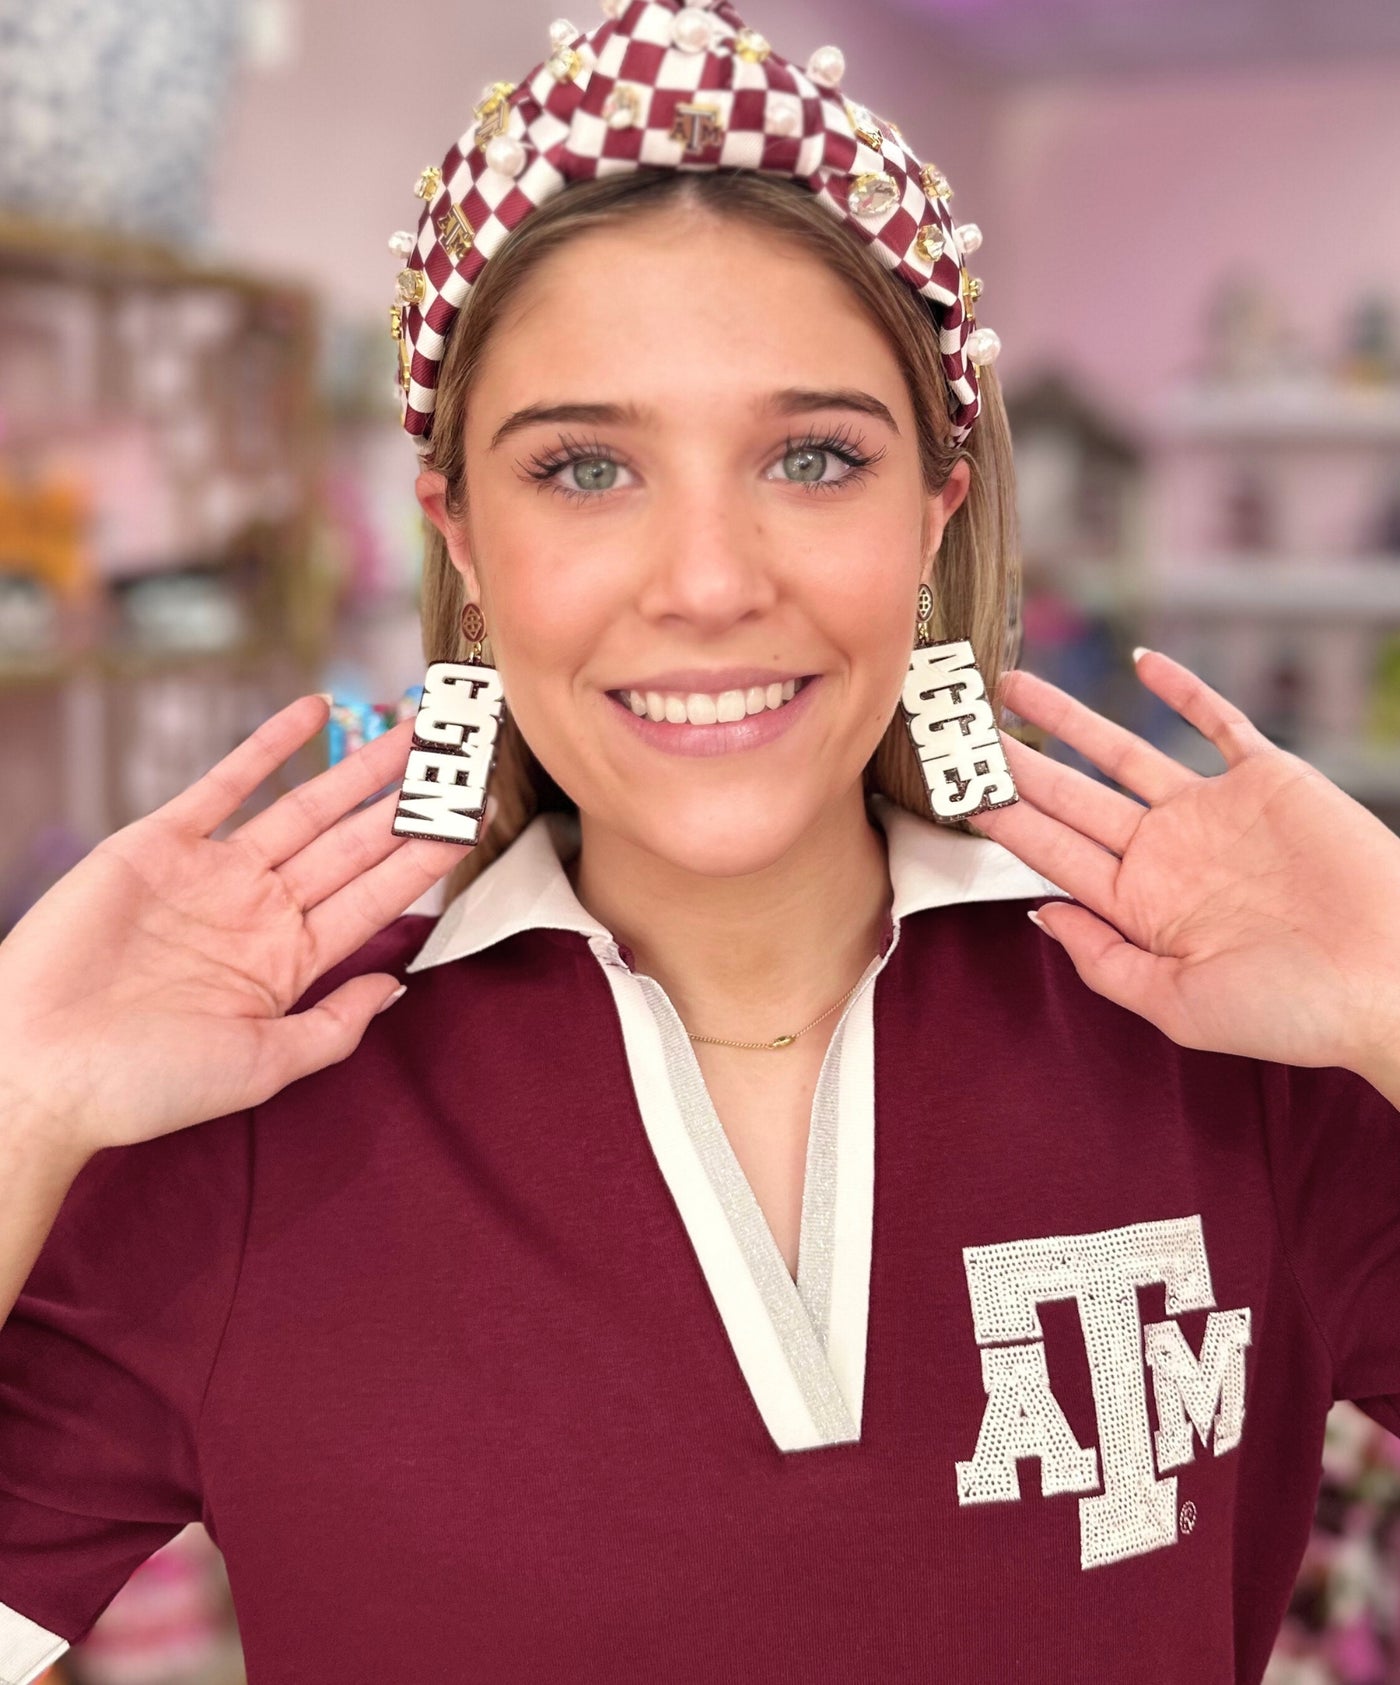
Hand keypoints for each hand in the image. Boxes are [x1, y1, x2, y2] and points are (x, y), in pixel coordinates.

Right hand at [0, 696, 472, 1163]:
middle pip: (354, 843)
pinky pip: (225, 783)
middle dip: (408, 802)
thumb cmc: (143, 1083)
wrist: (36, 1066)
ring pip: (306, 806)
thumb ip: (336, 1025)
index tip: (472, 818)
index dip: (426, 857)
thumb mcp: (264, 1065)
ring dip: (359, 766)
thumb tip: (399, 985)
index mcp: (290, 963)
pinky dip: (268, 746)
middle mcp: (260, 911)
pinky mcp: (159, 843)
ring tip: (413, 728)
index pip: (376, 896)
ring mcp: (214, 874)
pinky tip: (316, 713)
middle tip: (459, 757)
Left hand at [970, 649, 1399, 1075]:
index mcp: (1141, 906)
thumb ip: (1102, 960)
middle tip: (961, 727)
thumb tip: (1039, 915)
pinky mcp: (1270, 779)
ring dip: (1070, 718)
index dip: (1001, 818)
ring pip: (1124, 752)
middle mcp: (1168, 853)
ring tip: (1015, 685)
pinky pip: (1218, 721)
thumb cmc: (1295, 1010)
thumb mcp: (1177, 1004)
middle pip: (1071, 797)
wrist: (1395, 979)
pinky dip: (1183, 690)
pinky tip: (1141, 663)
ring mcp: (1215, 812)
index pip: (1052, 851)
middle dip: (1016, 763)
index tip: (952, 788)